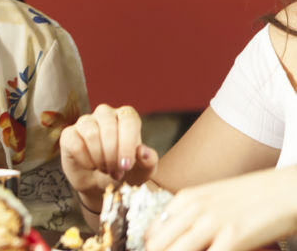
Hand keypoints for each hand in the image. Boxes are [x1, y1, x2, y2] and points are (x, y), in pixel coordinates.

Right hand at [60, 104, 158, 202]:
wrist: (102, 184)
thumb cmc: (125, 172)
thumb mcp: (143, 171)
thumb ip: (149, 160)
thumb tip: (143, 151)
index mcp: (126, 118)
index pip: (129, 120)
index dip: (127, 144)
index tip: (126, 165)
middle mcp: (105, 115)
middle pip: (109, 128)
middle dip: (112, 155)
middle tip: (116, 172)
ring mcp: (85, 123)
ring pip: (91, 133)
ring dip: (99, 158)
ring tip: (105, 169)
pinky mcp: (69, 134)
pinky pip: (75, 143)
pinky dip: (85, 160)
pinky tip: (91, 166)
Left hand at [145, 167, 296, 250]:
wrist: (287, 189)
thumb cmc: (255, 196)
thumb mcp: (214, 199)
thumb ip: (192, 215)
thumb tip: (176, 236)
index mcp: (185, 199)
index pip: (151, 232)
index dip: (154, 249)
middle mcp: (193, 210)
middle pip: (155, 245)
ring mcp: (212, 223)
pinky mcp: (233, 237)